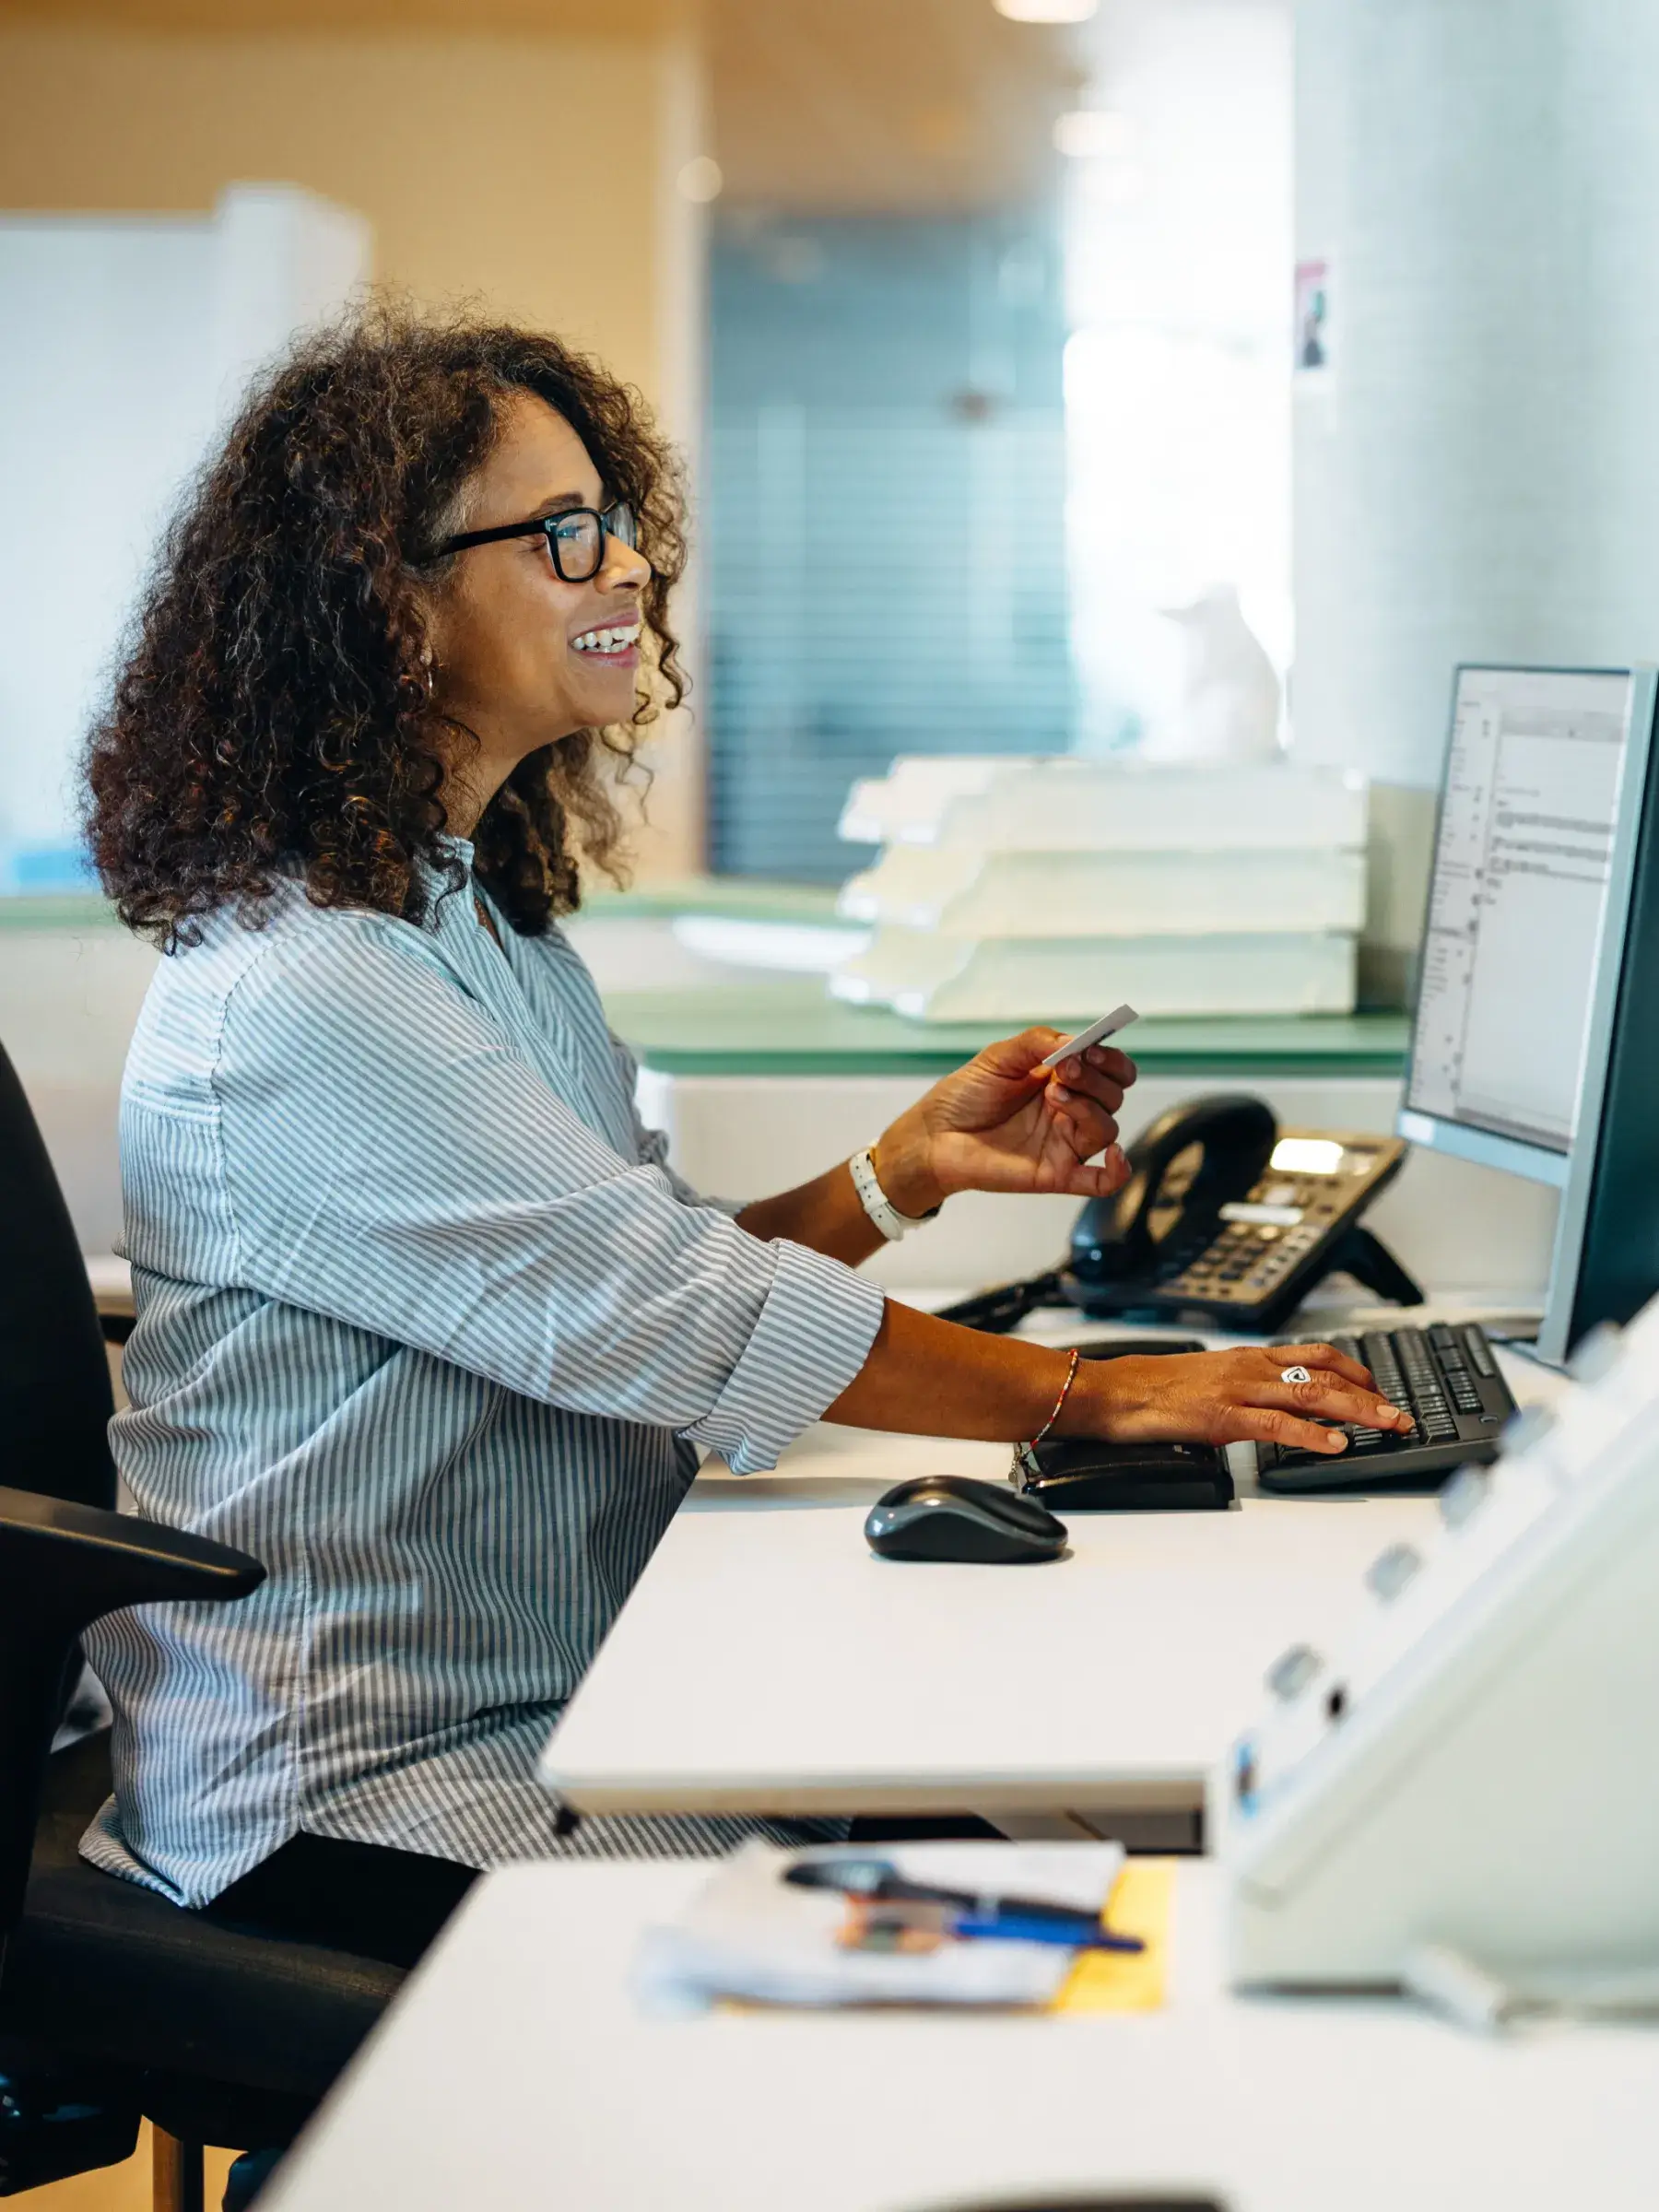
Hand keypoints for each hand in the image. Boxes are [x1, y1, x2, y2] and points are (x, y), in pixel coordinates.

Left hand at [872, 1027, 1137, 1215]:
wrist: (934, 1135)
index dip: (1109, 1059)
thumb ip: (1037, 1043)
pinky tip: (1114, 1155)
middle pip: (1113, 1096)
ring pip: (1107, 1129)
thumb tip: (1076, 1042)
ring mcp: (1065, 1143)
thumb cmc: (965, 1095)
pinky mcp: (1057, 1174)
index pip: (1110, 1069)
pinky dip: (1118, 1170)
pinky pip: (1102, 1181)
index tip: (1088, 1050)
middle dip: (1094, 1079)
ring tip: (1055, 1097)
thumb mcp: (999, 1057)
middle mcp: (1071, 1111)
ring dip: (1091, 1108)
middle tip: (1063, 1072)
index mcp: (1062, 1080)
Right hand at [1062, 1341, 1414, 1456]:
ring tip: (1387, 1426)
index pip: (1316, 1355)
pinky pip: (1278, 1426)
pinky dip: (1313, 1436)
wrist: (1112, 1391)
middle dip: (1371, 1394)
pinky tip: (1336, 1446)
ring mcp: (1238, 1391)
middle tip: (1401, 1414)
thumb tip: (1269, 1414)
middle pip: (1326, 1373)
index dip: (1356, 1371)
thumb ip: (1243, 1393)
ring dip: (1357, 1411)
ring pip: (1312, 1394)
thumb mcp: (1207, 1381)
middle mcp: (1250, 1368)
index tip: (1380, 1390)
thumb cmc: (1150, 1389)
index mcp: (1248, 1358)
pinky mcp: (1223, 1417)